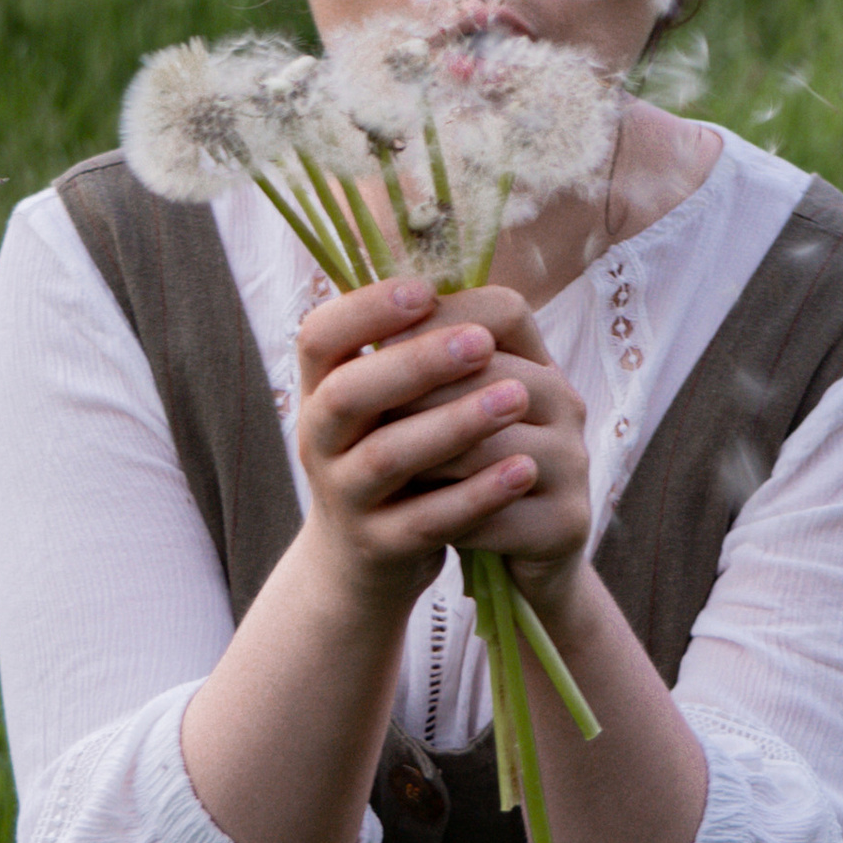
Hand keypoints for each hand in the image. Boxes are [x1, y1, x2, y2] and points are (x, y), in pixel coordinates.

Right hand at [292, 276, 590, 608]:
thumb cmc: (393, 456)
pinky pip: (427, 520)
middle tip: (482, 342)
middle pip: (348, 394)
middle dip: (416, 363)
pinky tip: (523, 470)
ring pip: (389, 457)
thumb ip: (417, 350)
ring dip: (455, 423)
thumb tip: (474, 280)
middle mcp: (319, 440)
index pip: (319, 338)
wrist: (363, 562)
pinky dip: (476, 495)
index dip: (365, 310)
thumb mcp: (389, 404)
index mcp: (321, 391)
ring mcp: (344, 497)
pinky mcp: (379, 547)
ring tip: (518, 398)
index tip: (424, 292)